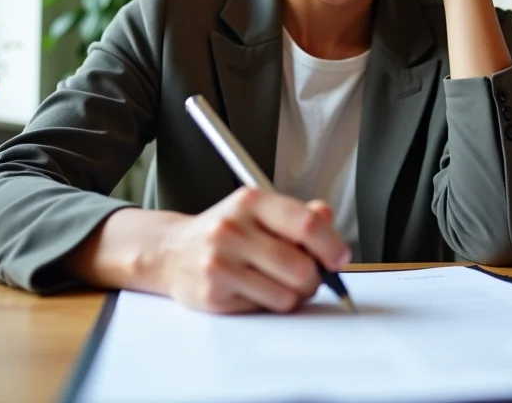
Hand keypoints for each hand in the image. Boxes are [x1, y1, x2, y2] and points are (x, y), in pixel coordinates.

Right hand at [158, 187, 350, 313]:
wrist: (172, 252)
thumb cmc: (225, 233)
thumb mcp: (260, 212)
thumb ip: (298, 215)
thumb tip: (327, 218)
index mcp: (252, 202)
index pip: (306, 224)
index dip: (331, 245)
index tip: (339, 258)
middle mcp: (232, 229)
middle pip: (301, 267)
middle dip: (313, 279)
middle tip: (305, 276)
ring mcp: (220, 262)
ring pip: (287, 295)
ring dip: (291, 295)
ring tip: (275, 282)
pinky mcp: (213, 294)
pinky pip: (264, 310)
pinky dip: (267, 305)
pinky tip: (252, 290)